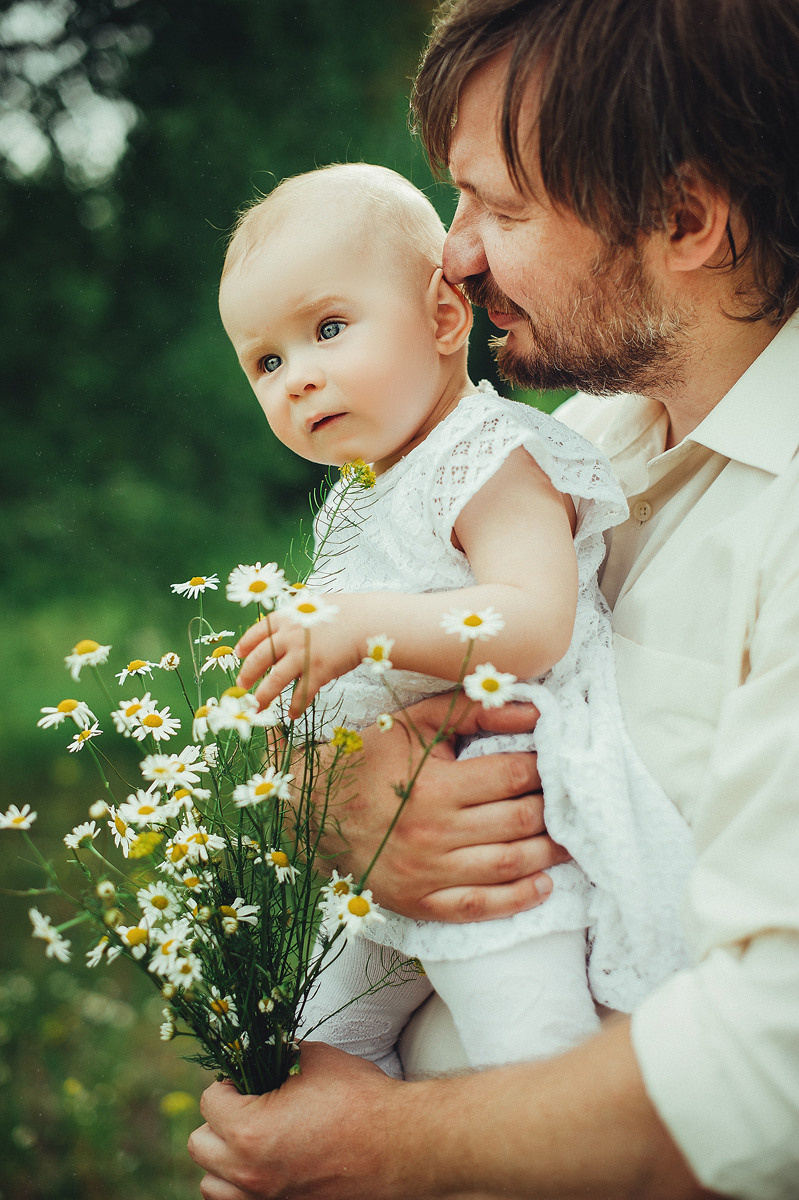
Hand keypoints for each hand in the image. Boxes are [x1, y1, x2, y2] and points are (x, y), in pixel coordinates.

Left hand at [188, 1043, 410, 1199]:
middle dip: (218, 1120)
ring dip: (223, 1159)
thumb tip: (267, 1050)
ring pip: (212, 1185)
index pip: (208, 1102)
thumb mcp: (314, 1060)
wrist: (401, 1144)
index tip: (247, 1078)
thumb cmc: (359, 1099)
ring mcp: (266, 1199)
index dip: (228, 1083)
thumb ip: (280, 1055)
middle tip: (247, 1104)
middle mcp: (249, 1173)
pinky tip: (266, 1162)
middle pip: (200, 1146)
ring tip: (251, 1138)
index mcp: (249, 1132)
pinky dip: (241, 1185)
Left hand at [235, 598, 363, 718]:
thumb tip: (286, 625)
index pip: (257, 632)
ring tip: (256, 708)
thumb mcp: (314, 605)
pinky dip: (296, 706)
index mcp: (286, 617)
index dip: (245, 645)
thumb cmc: (346, 612)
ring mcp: (302, 654)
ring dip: (263, 697)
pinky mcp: (318, 671)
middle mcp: (289, 636)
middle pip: (259, 659)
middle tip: (240, 687)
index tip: (238, 655)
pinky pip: (302, 693)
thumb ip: (297, 616)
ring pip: (274, 681)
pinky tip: (292, 715)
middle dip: (246, 675)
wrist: (368, 621)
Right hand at [320, 693, 567, 922]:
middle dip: (554, 810)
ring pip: (507, 865)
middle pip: (518, 821)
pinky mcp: (419, 901)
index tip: (559, 763)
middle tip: (571, 802)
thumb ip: (474, 710)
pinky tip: (543, 885)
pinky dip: (518, 899)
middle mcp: (433, 831)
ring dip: (549, 854)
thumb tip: (535, 712)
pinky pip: (479, 907)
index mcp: (434, 784)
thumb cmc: (370, 759)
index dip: (545, 768)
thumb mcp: (416, 723)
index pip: (512, 775)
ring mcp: (427, 871)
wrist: (312, 809)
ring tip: (569, 840)